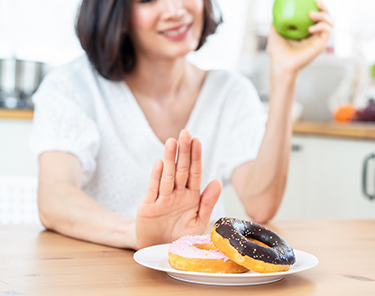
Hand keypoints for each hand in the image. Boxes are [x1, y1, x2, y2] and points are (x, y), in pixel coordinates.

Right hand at [135, 130, 221, 248]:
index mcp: (191, 196)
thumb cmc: (179, 235)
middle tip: (185, 133)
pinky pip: (154, 189)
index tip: (197, 141)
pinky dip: (156, 176)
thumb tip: (217, 181)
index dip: (196, 157)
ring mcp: (162, 198)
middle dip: (184, 152)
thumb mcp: (198, 221)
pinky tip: (160, 162)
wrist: (157, 249)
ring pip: (167, 175)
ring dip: (170, 159)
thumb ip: (208, 202)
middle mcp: (177, 193)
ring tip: (172, 142)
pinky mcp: (148, 206)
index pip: (195, 173)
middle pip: (182, 169)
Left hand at [267, 0, 332, 78]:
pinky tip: (311, 28)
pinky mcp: (321, 45)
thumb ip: (276, 22)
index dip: (318, 7)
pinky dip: (322, 26)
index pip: (316, 17)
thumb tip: (276, 12)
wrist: (281, 64)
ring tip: (311, 14)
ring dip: (324, 15)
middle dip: (325, 7)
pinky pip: (327, 31)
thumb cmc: (277, 52)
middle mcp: (315, 35)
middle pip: (327, 18)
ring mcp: (319, 40)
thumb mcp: (275, 32)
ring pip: (330, 23)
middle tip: (318, 1)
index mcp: (306, 32)